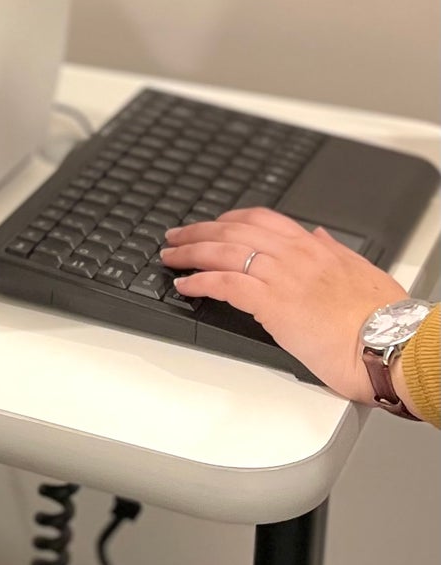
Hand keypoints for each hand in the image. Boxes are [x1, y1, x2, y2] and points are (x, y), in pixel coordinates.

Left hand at [160, 208, 405, 403]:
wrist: (393, 345)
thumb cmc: (384, 319)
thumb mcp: (363, 271)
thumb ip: (335, 251)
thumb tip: (319, 235)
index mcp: (313, 247)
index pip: (261, 219)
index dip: (229, 219)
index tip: (212, 224)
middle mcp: (293, 255)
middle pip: (232, 231)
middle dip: (198, 232)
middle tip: (176, 237)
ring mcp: (281, 276)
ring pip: (222, 252)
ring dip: (190, 253)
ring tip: (171, 258)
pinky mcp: (272, 303)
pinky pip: (225, 283)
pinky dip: (200, 281)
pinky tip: (186, 285)